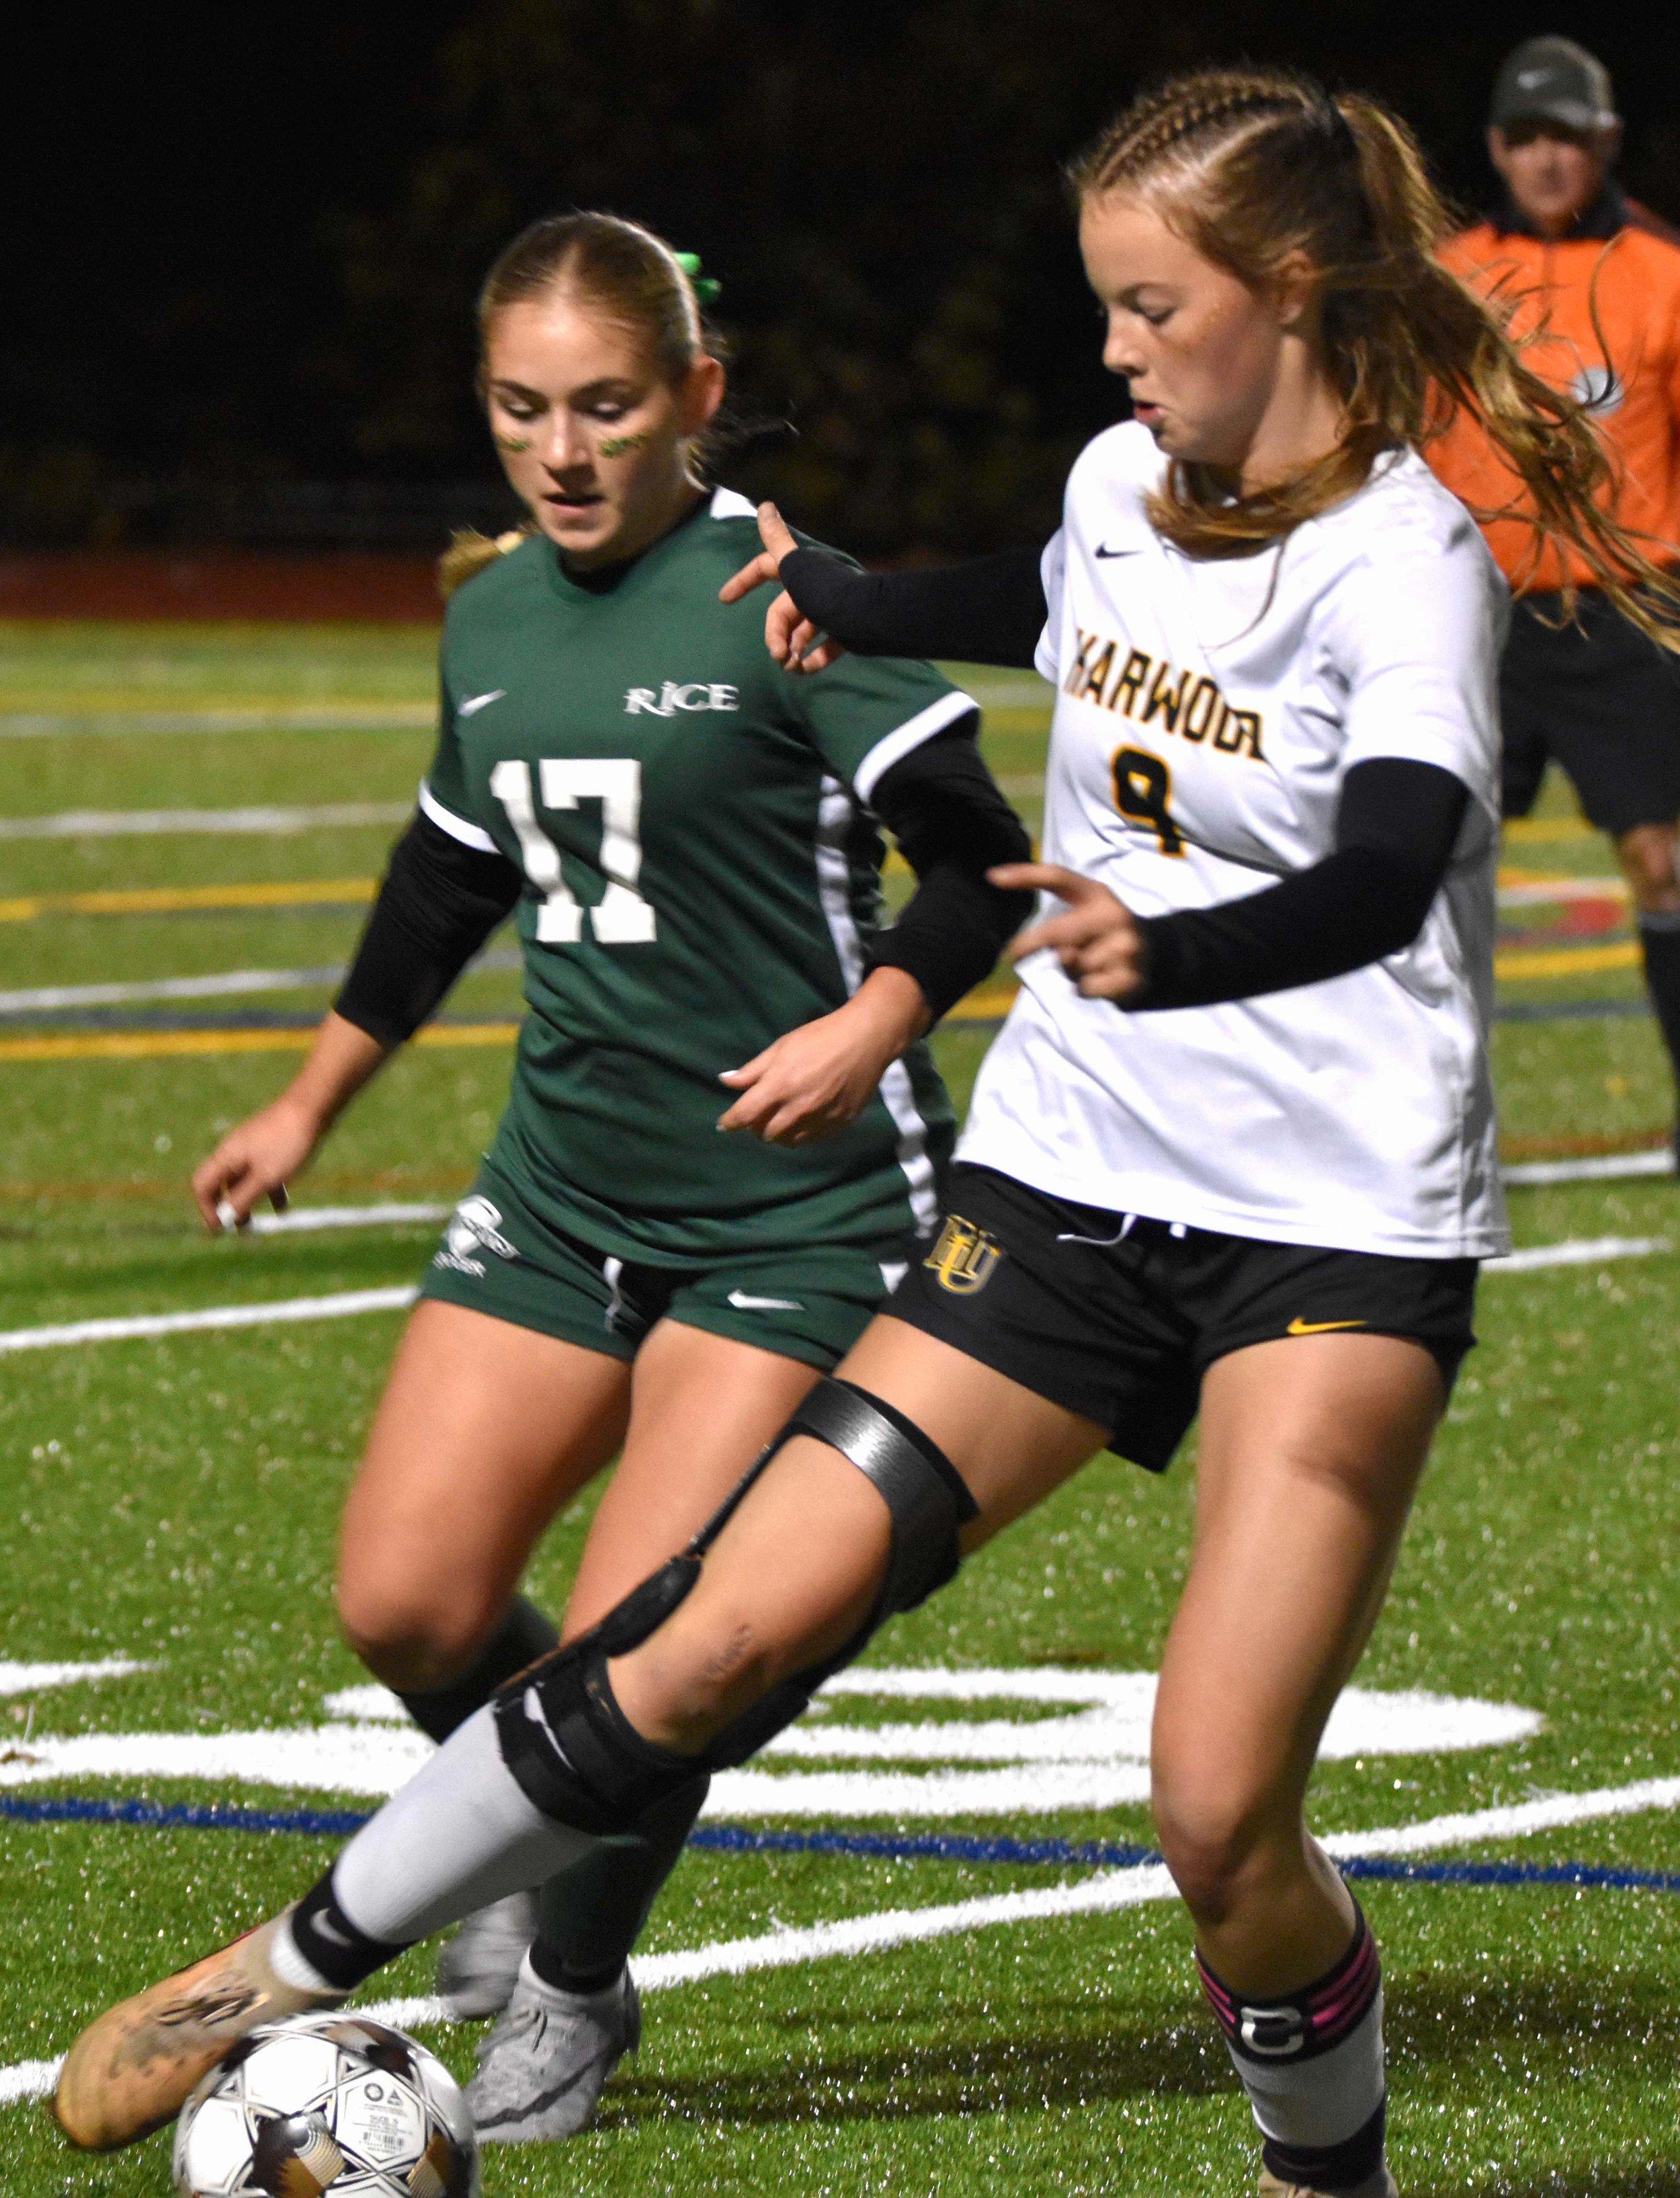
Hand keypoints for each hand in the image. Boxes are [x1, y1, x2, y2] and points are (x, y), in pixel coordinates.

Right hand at [191, 1093, 320, 1231]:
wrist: (313, 1108)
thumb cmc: (287, 1143)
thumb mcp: (265, 1178)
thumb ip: (243, 1198)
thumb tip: (226, 1218)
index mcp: (226, 1157)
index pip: (202, 1185)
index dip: (207, 1209)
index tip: (220, 1229)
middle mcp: (234, 1151)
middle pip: (221, 1184)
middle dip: (227, 1209)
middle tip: (239, 1230)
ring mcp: (253, 1147)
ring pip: (243, 1180)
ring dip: (248, 1202)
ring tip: (257, 1223)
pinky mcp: (271, 1145)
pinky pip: (262, 1172)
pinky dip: (268, 1190)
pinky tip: (283, 1207)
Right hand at [717, 501, 845, 674]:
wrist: (868, 618)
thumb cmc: (827, 592)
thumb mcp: (796, 567)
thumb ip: (777, 541)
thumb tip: (764, 504)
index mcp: (800, 571)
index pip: (765, 569)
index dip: (744, 581)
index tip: (725, 599)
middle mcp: (814, 588)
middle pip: (783, 613)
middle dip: (776, 635)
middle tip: (779, 656)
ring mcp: (830, 611)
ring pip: (801, 633)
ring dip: (791, 650)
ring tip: (791, 667)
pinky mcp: (845, 632)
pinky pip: (824, 648)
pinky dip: (813, 660)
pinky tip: (805, 670)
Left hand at [717, 969, 928, 1144]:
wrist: (866, 1039)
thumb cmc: (819, 1037)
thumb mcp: (781, 1048)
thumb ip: (752, 1070)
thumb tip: (725, 1081)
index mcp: (779, 1086)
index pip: (744, 1116)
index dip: (729, 1122)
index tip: (723, 1125)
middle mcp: (798, 1108)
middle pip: (765, 1134)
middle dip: (757, 1126)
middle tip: (761, 1113)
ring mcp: (820, 1119)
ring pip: (788, 1141)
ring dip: (779, 1132)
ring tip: (783, 1116)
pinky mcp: (839, 1124)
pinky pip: (812, 1139)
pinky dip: (802, 1132)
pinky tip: (805, 1117)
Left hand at [994, 862, 1147, 1000]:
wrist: (1156, 957)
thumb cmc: (1104, 934)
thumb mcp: (1085, 917)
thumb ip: (1061, 927)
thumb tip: (1061, 956)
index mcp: (1096, 894)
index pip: (1058, 878)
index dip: (1025, 875)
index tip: (992, 877)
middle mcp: (1112, 915)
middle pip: (1056, 932)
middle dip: (1028, 945)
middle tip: (1012, 955)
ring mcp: (1124, 946)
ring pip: (1071, 965)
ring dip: (1068, 970)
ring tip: (1089, 964)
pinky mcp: (1128, 976)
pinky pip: (1086, 988)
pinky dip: (1084, 989)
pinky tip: (1099, 981)